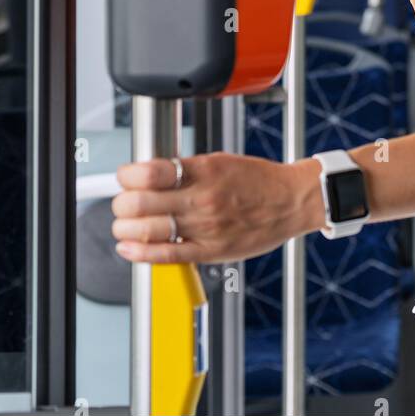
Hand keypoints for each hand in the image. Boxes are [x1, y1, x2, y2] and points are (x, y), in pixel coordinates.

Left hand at [112, 153, 322, 264]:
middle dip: (122, 203)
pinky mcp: (210, 250)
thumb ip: (185, 169)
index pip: (149, 173)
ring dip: (125, 229)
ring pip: (147, 230)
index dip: (127, 176)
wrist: (292, 201)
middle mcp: (203, 198)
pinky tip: (129, 249)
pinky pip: (167, 255)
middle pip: (140, 203)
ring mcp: (205, 226)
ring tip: (125, 225)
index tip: (124, 177)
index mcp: (204, 170)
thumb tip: (148, 175)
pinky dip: (141, 253)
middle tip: (123, 203)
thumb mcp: (220, 161)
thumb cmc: (258, 180)